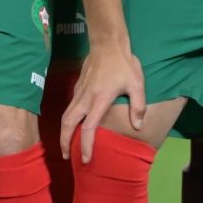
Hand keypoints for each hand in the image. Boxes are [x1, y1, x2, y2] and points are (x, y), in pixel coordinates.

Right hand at [60, 39, 145, 162]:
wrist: (107, 43)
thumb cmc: (124, 64)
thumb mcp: (137, 84)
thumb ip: (138, 106)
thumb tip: (137, 126)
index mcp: (99, 100)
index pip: (88, 128)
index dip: (86, 145)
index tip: (86, 159)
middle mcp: (85, 98)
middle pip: (68, 124)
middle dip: (65, 142)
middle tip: (67, 157)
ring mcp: (79, 92)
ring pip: (66, 115)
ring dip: (63, 132)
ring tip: (67, 146)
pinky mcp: (77, 87)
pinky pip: (69, 107)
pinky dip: (67, 120)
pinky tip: (72, 125)